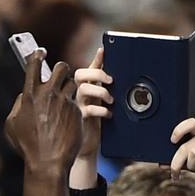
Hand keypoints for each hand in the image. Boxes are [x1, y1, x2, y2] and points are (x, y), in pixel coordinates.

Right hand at [5, 52, 81, 174]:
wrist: (48, 163)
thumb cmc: (28, 147)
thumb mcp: (12, 125)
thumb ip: (17, 106)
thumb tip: (24, 95)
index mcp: (30, 95)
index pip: (34, 64)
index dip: (37, 54)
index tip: (40, 52)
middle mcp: (48, 94)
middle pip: (61, 67)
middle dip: (61, 69)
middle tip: (60, 76)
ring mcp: (65, 102)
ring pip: (72, 83)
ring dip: (69, 87)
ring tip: (65, 98)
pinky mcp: (77, 111)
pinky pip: (77, 101)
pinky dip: (73, 107)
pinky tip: (69, 118)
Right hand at [72, 47, 111, 165]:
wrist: (86, 145)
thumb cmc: (94, 122)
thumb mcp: (101, 103)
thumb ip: (106, 89)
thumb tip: (118, 76)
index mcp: (84, 87)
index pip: (88, 68)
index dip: (95, 59)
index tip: (104, 50)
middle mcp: (77, 93)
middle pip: (80, 74)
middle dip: (96, 73)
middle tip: (110, 80)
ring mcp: (76, 105)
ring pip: (83, 89)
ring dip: (99, 91)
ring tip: (110, 99)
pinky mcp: (78, 118)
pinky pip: (87, 109)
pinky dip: (100, 110)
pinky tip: (108, 114)